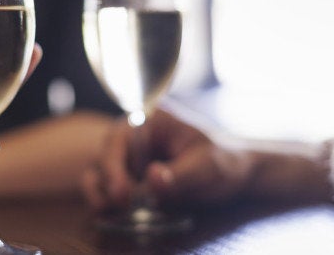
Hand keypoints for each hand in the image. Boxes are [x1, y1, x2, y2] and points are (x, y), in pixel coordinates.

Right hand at [81, 109, 253, 211]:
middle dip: (107, 183)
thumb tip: (152, 178)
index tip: (122, 193)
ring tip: (114, 212)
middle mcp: (134, 135)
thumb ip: (180, 174)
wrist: (234, 174)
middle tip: (120, 206)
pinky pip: (106, 187)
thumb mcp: (207, 167)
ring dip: (101, 193)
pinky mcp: (128, 176)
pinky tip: (116, 214)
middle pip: (104, 156)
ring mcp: (129, 156)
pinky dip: (106, 201)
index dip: (113, 164)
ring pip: (99, 172)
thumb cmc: (223, 161)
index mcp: (152, 119)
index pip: (119, 136)